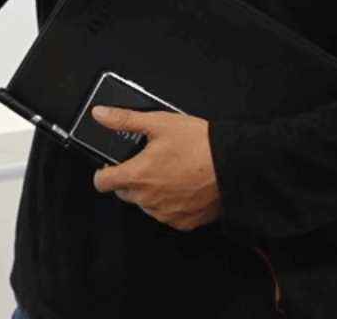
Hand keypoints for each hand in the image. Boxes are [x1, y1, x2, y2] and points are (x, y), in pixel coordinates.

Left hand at [90, 107, 221, 230]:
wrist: (235, 166)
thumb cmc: (201, 145)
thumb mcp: (159, 123)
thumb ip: (124, 119)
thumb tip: (101, 115)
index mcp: (137, 176)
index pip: (102, 182)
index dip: (104, 172)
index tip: (110, 167)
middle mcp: (148, 199)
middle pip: (123, 192)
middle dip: (130, 179)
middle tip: (148, 163)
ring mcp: (166, 213)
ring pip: (145, 204)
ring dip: (150, 191)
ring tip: (169, 172)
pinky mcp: (183, 222)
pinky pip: (166, 214)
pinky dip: (169, 203)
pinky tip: (181, 186)